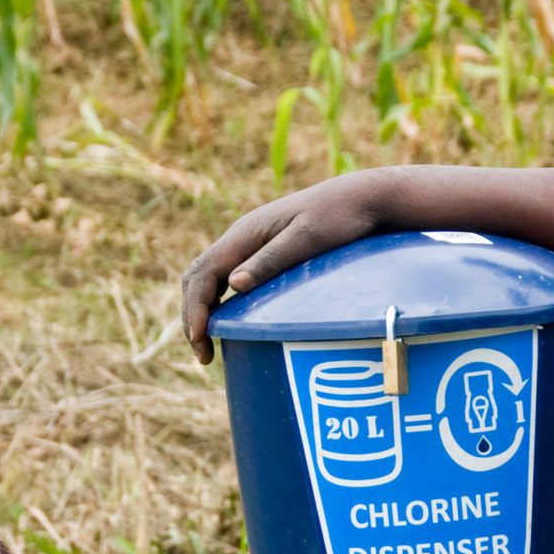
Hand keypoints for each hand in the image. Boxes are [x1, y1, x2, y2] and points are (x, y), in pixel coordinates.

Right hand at [180, 175, 388, 363]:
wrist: (361, 199)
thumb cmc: (338, 217)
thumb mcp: (306, 239)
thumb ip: (270, 260)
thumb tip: (234, 284)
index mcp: (245, 234)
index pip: (203, 273)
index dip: (195, 307)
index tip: (199, 338)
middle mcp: (241, 238)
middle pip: (199, 278)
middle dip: (193, 314)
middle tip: (203, 354)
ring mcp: (251, 245)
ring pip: (210, 279)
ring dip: (203, 310)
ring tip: (209, 345)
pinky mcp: (263, 252)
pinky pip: (228, 279)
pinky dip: (220, 303)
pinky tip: (230, 323)